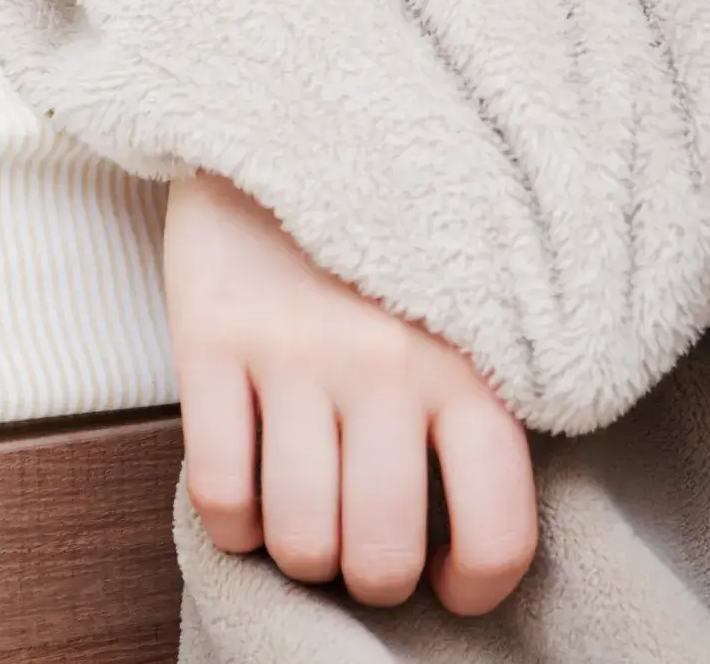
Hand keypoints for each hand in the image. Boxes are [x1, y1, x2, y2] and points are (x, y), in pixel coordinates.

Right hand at [162, 171, 537, 612]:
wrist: (287, 121)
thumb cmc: (387, 236)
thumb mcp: (458, 307)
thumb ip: (471, 403)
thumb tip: (464, 537)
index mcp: (467, 359)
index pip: (498, 525)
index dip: (477, 587)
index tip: (451, 583)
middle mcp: (387, 363)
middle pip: (379, 556)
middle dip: (369, 573)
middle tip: (364, 536)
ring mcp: (295, 351)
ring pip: (297, 537)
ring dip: (298, 544)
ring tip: (306, 498)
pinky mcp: (211, 338)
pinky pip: (218, 492)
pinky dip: (230, 517)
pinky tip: (248, 477)